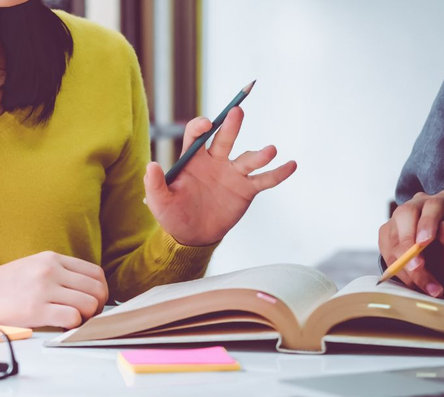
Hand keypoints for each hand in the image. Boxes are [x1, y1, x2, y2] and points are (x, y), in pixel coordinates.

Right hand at [0, 252, 107, 328]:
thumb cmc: (5, 285)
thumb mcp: (34, 267)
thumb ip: (60, 273)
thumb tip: (88, 292)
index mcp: (52, 259)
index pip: (95, 273)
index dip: (101, 291)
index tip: (95, 302)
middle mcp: (50, 270)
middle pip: (96, 289)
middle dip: (98, 306)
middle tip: (87, 316)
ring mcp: (43, 289)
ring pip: (89, 304)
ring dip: (87, 317)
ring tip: (74, 321)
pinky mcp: (36, 309)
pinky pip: (72, 318)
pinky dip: (73, 325)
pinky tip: (62, 325)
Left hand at [143, 107, 296, 245]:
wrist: (192, 237)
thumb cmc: (174, 215)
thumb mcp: (159, 202)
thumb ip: (155, 185)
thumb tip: (151, 166)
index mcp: (193, 159)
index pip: (197, 135)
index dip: (200, 127)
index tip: (205, 126)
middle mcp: (215, 161)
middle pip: (224, 137)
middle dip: (231, 125)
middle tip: (237, 112)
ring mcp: (232, 174)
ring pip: (248, 158)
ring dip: (260, 154)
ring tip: (270, 150)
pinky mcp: (245, 190)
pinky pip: (264, 180)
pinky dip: (278, 173)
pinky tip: (291, 165)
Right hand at [378, 190, 443, 296]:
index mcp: (443, 201)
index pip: (433, 205)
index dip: (427, 223)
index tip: (424, 243)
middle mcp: (418, 205)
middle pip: (404, 216)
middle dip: (408, 245)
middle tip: (416, 267)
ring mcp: (399, 219)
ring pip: (392, 237)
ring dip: (403, 264)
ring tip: (420, 284)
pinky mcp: (387, 234)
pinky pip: (385, 251)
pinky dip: (396, 269)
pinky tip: (411, 282)